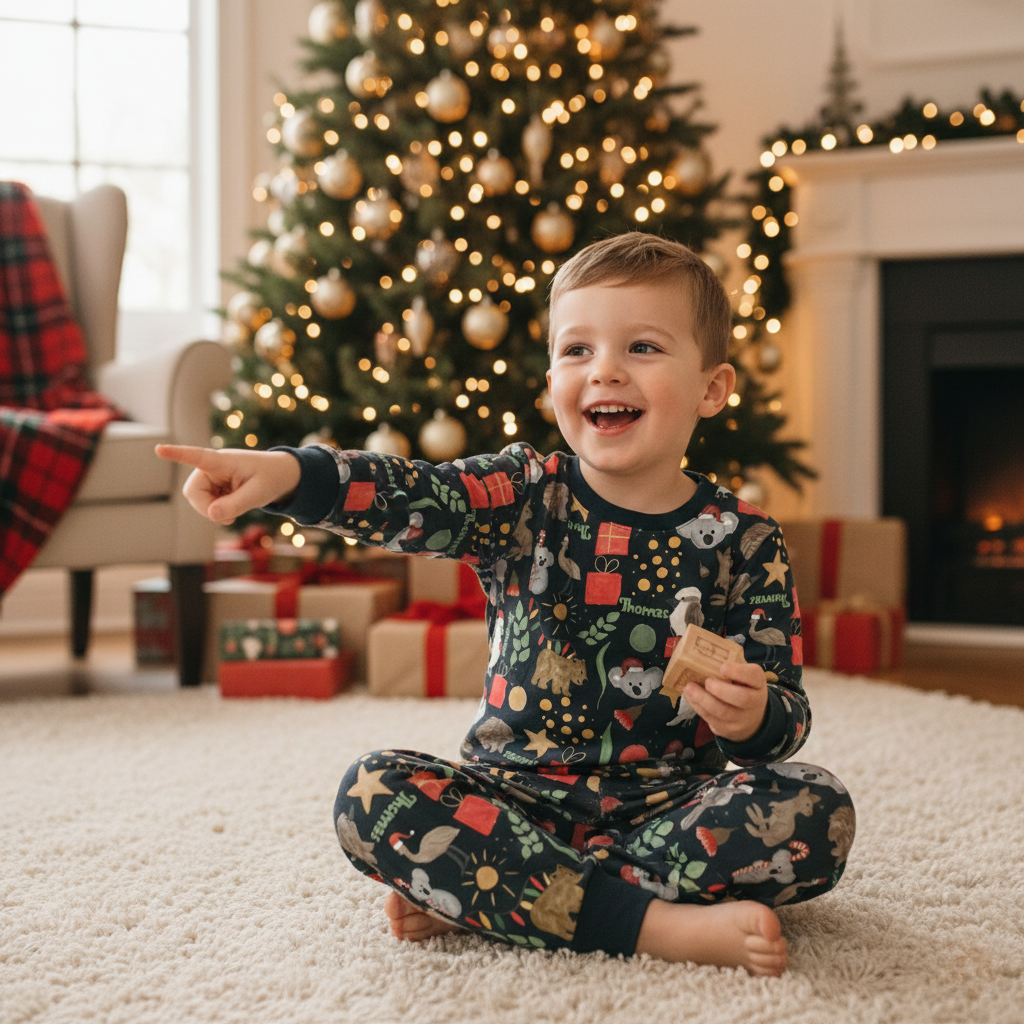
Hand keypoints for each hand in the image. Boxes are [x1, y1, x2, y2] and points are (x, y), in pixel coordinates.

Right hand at [155, 444, 300, 524]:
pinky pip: (205, 505)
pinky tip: (232, 507)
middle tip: (229, 518)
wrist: (279, 476)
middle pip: (193, 492)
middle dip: (207, 508)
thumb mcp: (259, 494)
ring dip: (213, 511)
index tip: (159, 449)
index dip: (177, 454)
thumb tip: (211, 514)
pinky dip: (217, 512)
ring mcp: (210, 477)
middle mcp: (211, 467)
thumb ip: (236, 505)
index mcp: (223, 461)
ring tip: (235, 511)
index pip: (197, 456)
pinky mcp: (212, 487)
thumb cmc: (270, 479)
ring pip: (197, 501)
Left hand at [683, 660, 768, 743]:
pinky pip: (711, 719)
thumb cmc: (742, 689)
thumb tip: (702, 652)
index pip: (754, 676)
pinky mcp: (727, 730)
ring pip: (723, 713)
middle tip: (707, 681)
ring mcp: (741, 719)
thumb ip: (731, 668)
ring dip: (703, 699)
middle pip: (742, 698)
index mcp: (758, 684)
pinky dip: (697, 707)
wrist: (752, 720)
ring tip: (689, 688)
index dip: (739, 672)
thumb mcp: (744, 677)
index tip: (723, 667)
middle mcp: (754, 703)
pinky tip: (690, 697)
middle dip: (721, 689)